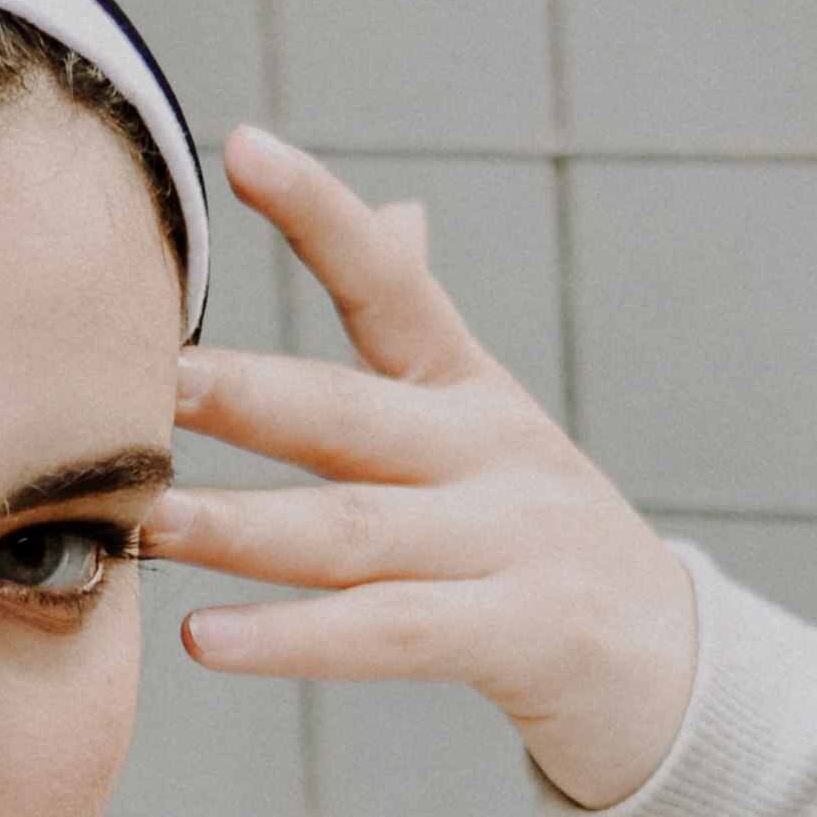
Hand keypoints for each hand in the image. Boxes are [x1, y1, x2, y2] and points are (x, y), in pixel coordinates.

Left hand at [140, 131, 699, 815]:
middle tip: (137, 377)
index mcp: (470, 392)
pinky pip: (391, 634)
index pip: (392, 284)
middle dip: (240, 393)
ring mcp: (516, 542)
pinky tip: (202, 640)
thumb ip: (424, 337)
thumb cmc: (540, 550)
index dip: (323, 214)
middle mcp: (494, 452)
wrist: (679, 672)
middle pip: (347, 414)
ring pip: (355, 530)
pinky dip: (295, 640)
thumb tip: (398, 210)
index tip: (242, 143)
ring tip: (146, 522)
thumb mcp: (491, 432)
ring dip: (243, 526)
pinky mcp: (529, 635)